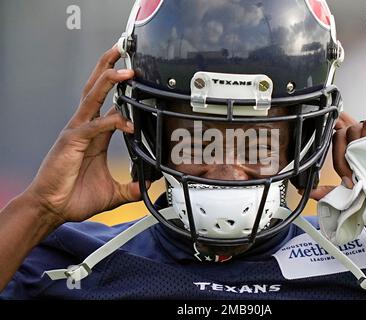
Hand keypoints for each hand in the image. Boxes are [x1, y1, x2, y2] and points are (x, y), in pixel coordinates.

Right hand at [24, 45, 143, 223]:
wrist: (52, 208)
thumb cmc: (75, 197)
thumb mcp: (113, 192)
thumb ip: (132, 187)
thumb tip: (149, 186)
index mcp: (95, 135)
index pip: (109, 104)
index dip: (122, 89)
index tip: (137, 77)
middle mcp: (86, 128)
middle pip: (96, 89)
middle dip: (109, 67)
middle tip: (123, 50)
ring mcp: (77, 132)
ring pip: (92, 98)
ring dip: (109, 81)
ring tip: (126, 69)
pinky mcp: (72, 142)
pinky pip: (94, 126)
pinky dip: (111, 122)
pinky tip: (126, 123)